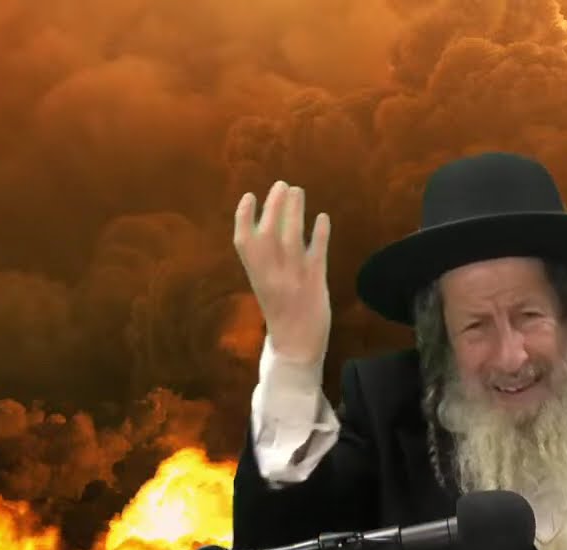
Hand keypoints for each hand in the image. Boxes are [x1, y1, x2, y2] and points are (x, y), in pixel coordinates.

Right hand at [233, 181, 331, 363]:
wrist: (296, 347)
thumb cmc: (281, 314)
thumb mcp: (265, 286)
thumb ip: (266, 261)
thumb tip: (273, 226)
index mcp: (256, 275)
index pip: (243, 241)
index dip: (244, 216)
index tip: (249, 195)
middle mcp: (272, 274)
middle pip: (269, 232)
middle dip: (274, 205)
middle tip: (282, 184)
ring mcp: (294, 277)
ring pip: (293, 237)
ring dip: (295, 211)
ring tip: (298, 190)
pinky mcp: (316, 282)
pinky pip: (318, 252)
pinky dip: (320, 233)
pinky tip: (323, 217)